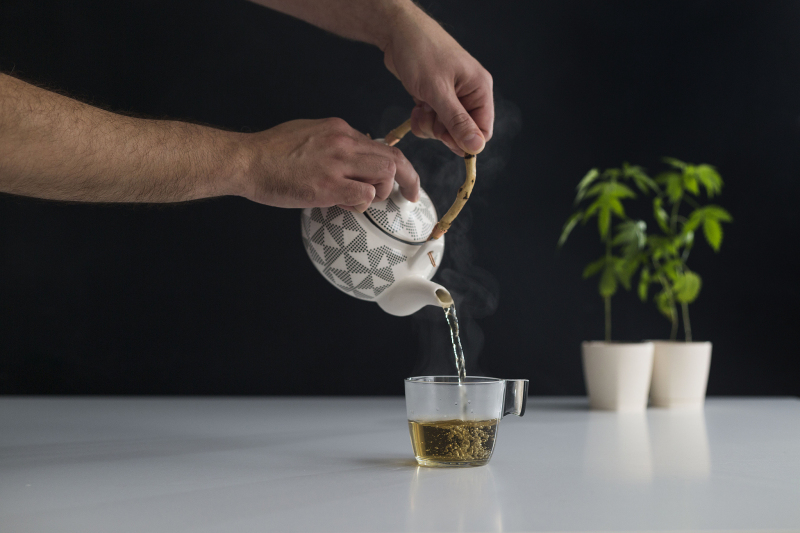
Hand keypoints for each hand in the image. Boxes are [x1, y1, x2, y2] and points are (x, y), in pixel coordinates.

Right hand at [235, 118, 419, 211]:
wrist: (246, 160)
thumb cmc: (271, 152)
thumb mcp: (308, 133)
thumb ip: (334, 142)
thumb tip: (354, 153)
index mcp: (339, 129)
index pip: (381, 145)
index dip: (399, 165)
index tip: (405, 179)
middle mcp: (342, 141)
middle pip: (393, 159)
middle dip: (407, 179)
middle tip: (410, 196)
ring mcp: (336, 163)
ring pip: (385, 174)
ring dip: (382, 192)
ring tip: (363, 200)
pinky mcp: (328, 185)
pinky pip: (365, 196)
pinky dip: (364, 205)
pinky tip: (347, 206)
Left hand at [383, 7, 493, 155]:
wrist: (397, 32)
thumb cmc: (420, 52)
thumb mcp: (438, 91)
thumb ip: (457, 121)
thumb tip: (476, 146)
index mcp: (479, 89)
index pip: (483, 130)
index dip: (465, 141)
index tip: (445, 139)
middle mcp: (469, 94)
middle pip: (462, 132)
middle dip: (443, 131)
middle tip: (429, 116)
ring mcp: (452, 96)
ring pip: (445, 129)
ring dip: (430, 126)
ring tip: (421, 107)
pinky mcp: (436, 97)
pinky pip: (433, 121)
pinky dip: (423, 120)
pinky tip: (416, 108)